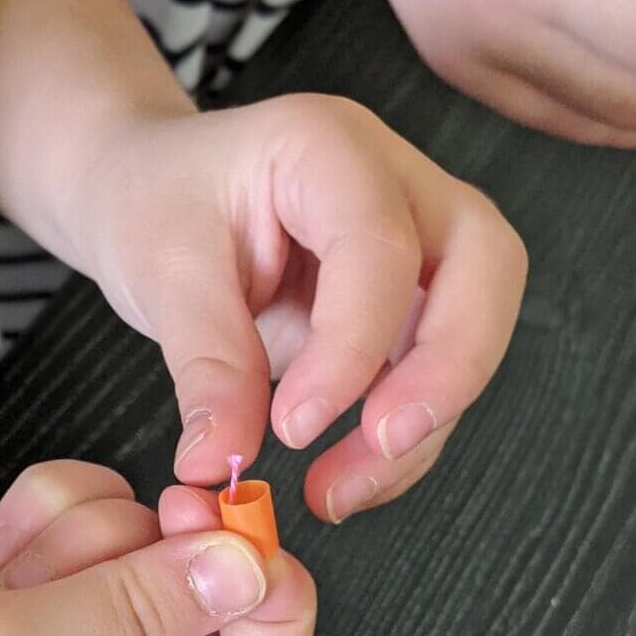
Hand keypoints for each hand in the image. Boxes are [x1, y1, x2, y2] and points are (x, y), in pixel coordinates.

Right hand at [0, 461, 314, 635]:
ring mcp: (72, 628)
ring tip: (5, 578)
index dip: (267, 596)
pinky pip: (81, 511)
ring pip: (138, 534)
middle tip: (88, 556)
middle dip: (145, 554)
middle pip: (203, 588)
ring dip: (78, 533)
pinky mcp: (28, 577)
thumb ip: (143, 609)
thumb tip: (252, 567)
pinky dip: (40, 512)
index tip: (241, 529)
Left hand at [75, 97, 526, 521]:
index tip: (292, 427)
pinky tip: (345, 478)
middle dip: (447, 370)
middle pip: (486, 267)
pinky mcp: (410, 306)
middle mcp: (396, 183)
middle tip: (384, 444)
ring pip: (472, 332)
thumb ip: (206, 364)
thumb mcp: (162, 272)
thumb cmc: (155, 201)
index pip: (379, 245)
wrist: (150, 192)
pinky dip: (400, 440)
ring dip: (423, 426)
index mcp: (329, 145)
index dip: (350, 346)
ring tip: (336, 489)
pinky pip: (432, 377)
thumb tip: (223, 459)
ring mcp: (417, 242)